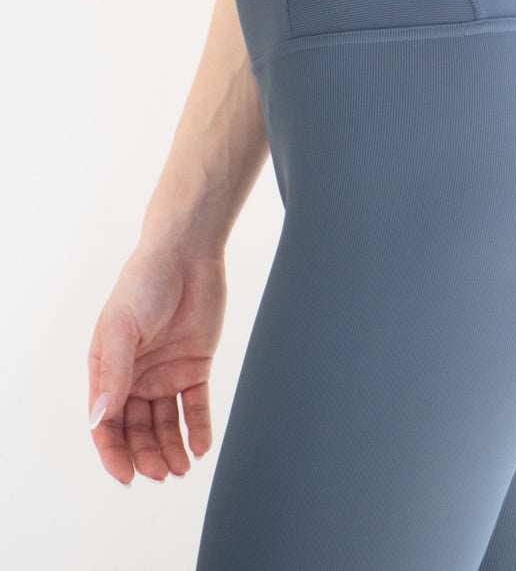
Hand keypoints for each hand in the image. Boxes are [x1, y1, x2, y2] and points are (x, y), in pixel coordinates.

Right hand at [87, 244, 226, 485]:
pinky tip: (201, 447)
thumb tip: (100, 418)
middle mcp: (135, 376)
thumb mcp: (122, 328)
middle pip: (138, 430)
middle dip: (148, 456)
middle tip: (162, 475)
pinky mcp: (195, 366)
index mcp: (108, 369)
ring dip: (172, 449)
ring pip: (166, 424)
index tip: (127, 477)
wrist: (186, 254)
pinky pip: (196, 405)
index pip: (107, 423)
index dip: (114, 453)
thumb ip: (114, 373)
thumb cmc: (144, 283)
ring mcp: (165, 372)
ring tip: (182, 469)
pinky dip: (198, 428)